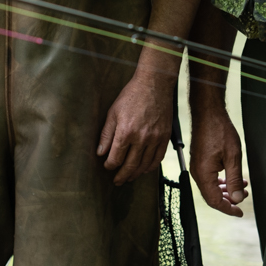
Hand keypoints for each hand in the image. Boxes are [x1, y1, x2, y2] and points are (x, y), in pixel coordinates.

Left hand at [98, 71, 174, 186]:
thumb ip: (106, 135)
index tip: (107, 166)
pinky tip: (144, 169)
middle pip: (130, 165)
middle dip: (121, 176)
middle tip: (117, 181)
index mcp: (126, 132)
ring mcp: (155, 139)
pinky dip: (150, 167)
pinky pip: (158, 158)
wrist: (154, 85)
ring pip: (145, 165)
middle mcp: (141, 138)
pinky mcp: (165, 137)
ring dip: (135, 174)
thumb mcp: (113, 113)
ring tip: (129, 177)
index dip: (110, 165)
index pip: (116, 158)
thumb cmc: (131, 96)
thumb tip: (100, 153)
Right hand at [191, 103, 246, 216]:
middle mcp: (197, 173)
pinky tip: (232, 179)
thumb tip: (237, 199)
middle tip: (244, 198)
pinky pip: (210, 179)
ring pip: (211, 188)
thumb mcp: (233, 157)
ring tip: (242, 188)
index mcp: (204, 174)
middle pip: (212, 197)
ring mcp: (197, 168)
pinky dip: (222, 182)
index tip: (240, 212)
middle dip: (229, 200)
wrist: (208, 114)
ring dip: (227, 191)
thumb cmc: (219, 131)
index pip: (214, 201)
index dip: (228, 209)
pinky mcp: (200, 162)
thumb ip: (235, 180)